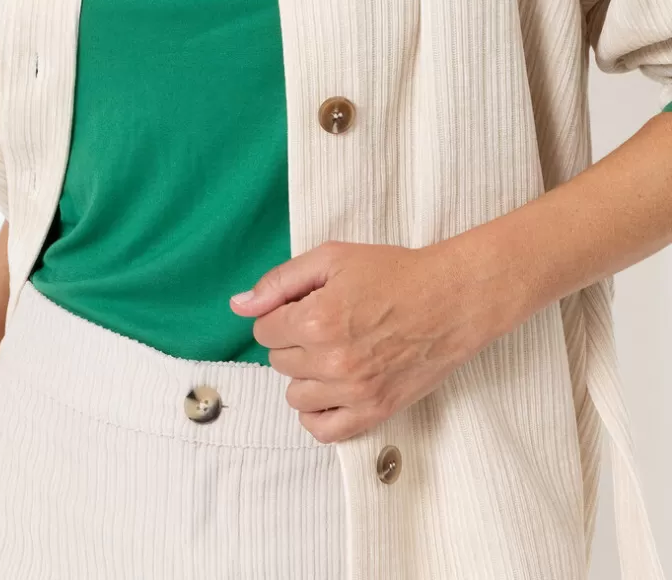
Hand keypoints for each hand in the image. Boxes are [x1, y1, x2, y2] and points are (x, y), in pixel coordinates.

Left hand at [228, 239, 491, 443]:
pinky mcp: (375, 412)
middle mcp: (333, 360)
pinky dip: (319, 413)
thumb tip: (239, 306)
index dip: (280, 314)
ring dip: (305, 374)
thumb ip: (279, 281)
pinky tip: (330, 389)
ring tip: (332, 352)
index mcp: (318, 318)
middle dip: (293, 340)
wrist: (450, 300)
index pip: (264, 330)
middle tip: (325, 323)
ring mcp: (354, 391)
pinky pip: (323, 430)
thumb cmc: (394, 273)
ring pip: (295, 396)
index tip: (305, 305)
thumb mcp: (332, 258)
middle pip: (278, 362)